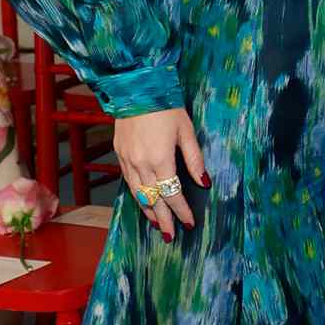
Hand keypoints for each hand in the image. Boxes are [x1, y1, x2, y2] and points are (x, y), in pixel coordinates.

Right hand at [112, 108, 207, 241]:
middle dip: (163, 220)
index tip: (189, 223)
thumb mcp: (186, 131)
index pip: (172, 194)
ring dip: (148, 211)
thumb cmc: (165, 106)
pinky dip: (137, 196)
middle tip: (171, 236)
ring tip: (158, 225)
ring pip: (138, 194)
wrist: (135, 88)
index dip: (181, 211)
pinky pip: (128, 182)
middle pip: (153, 200)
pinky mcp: (120, 154)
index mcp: (159, 159)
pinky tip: (143, 201)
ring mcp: (127, 160)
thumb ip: (194, 160)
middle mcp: (140, 164)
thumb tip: (204, 183)